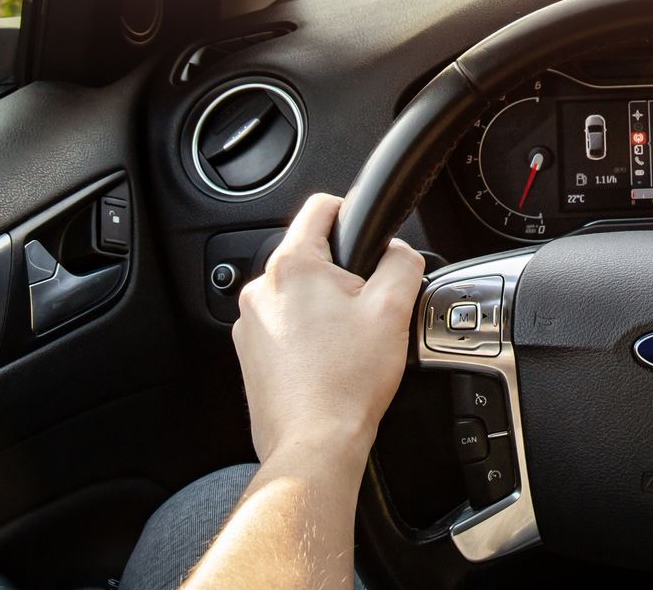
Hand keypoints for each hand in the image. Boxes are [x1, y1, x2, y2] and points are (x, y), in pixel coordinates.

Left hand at [233, 193, 424, 471]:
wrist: (314, 444)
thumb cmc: (347, 383)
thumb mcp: (393, 310)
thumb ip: (403, 263)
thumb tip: (400, 252)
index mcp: (293, 266)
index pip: (320, 208)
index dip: (350, 211)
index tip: (366, 232)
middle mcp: (262, 290)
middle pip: (310, 256)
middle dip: (342, 274)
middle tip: (368, 309)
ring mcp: (249, 325)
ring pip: (297, 295)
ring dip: (323, 308)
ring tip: (349, 343)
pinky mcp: (249, 355)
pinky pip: (283, 327)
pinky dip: (306, 336)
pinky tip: (329, 363)